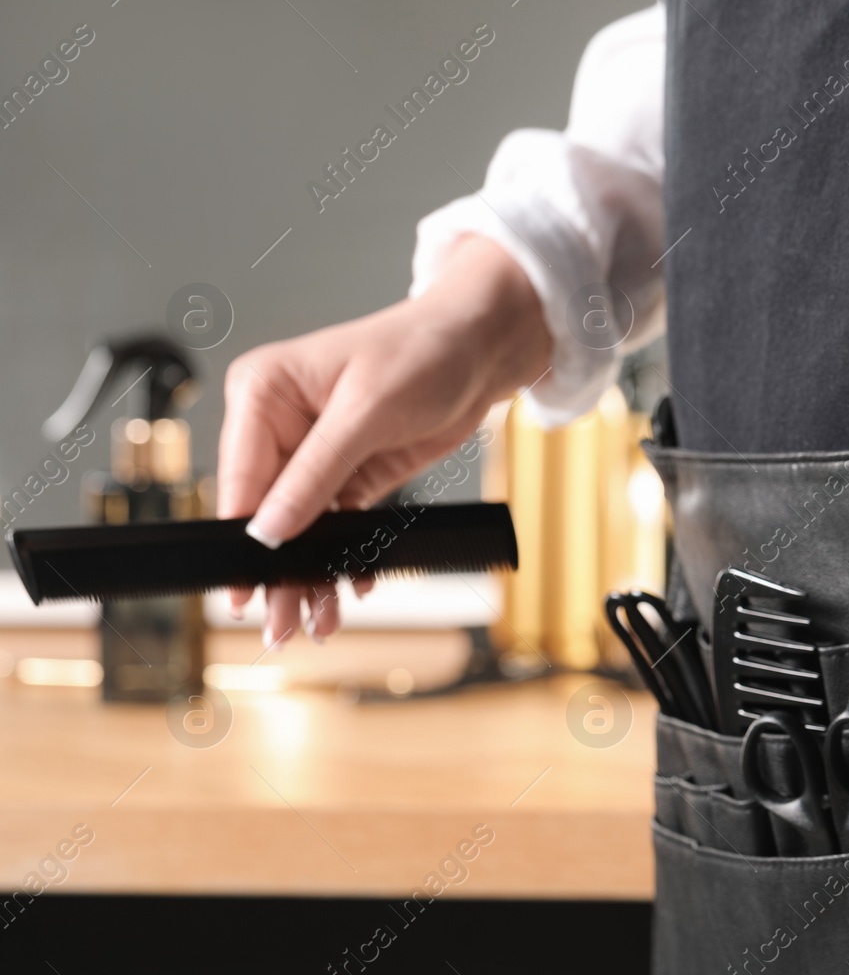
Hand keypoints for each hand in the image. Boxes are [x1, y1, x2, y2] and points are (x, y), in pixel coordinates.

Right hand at [217, 234, 548, 647]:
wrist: (482, 349)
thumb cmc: (423, 350)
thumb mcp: (365, 412)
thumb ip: (314, 474)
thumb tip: (269, 530)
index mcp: (263, 392)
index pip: (239, 477)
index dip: (241, 536)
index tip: (244, 585)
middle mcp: (280, 424)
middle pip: (266, 512)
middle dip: (277, 568)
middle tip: (280, 625)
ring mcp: (314, 452)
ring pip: (300, 528)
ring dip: (310, 573)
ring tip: (316, 623)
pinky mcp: (350, 473)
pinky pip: (336, 525)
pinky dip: (342, 557)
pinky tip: (350, 587)